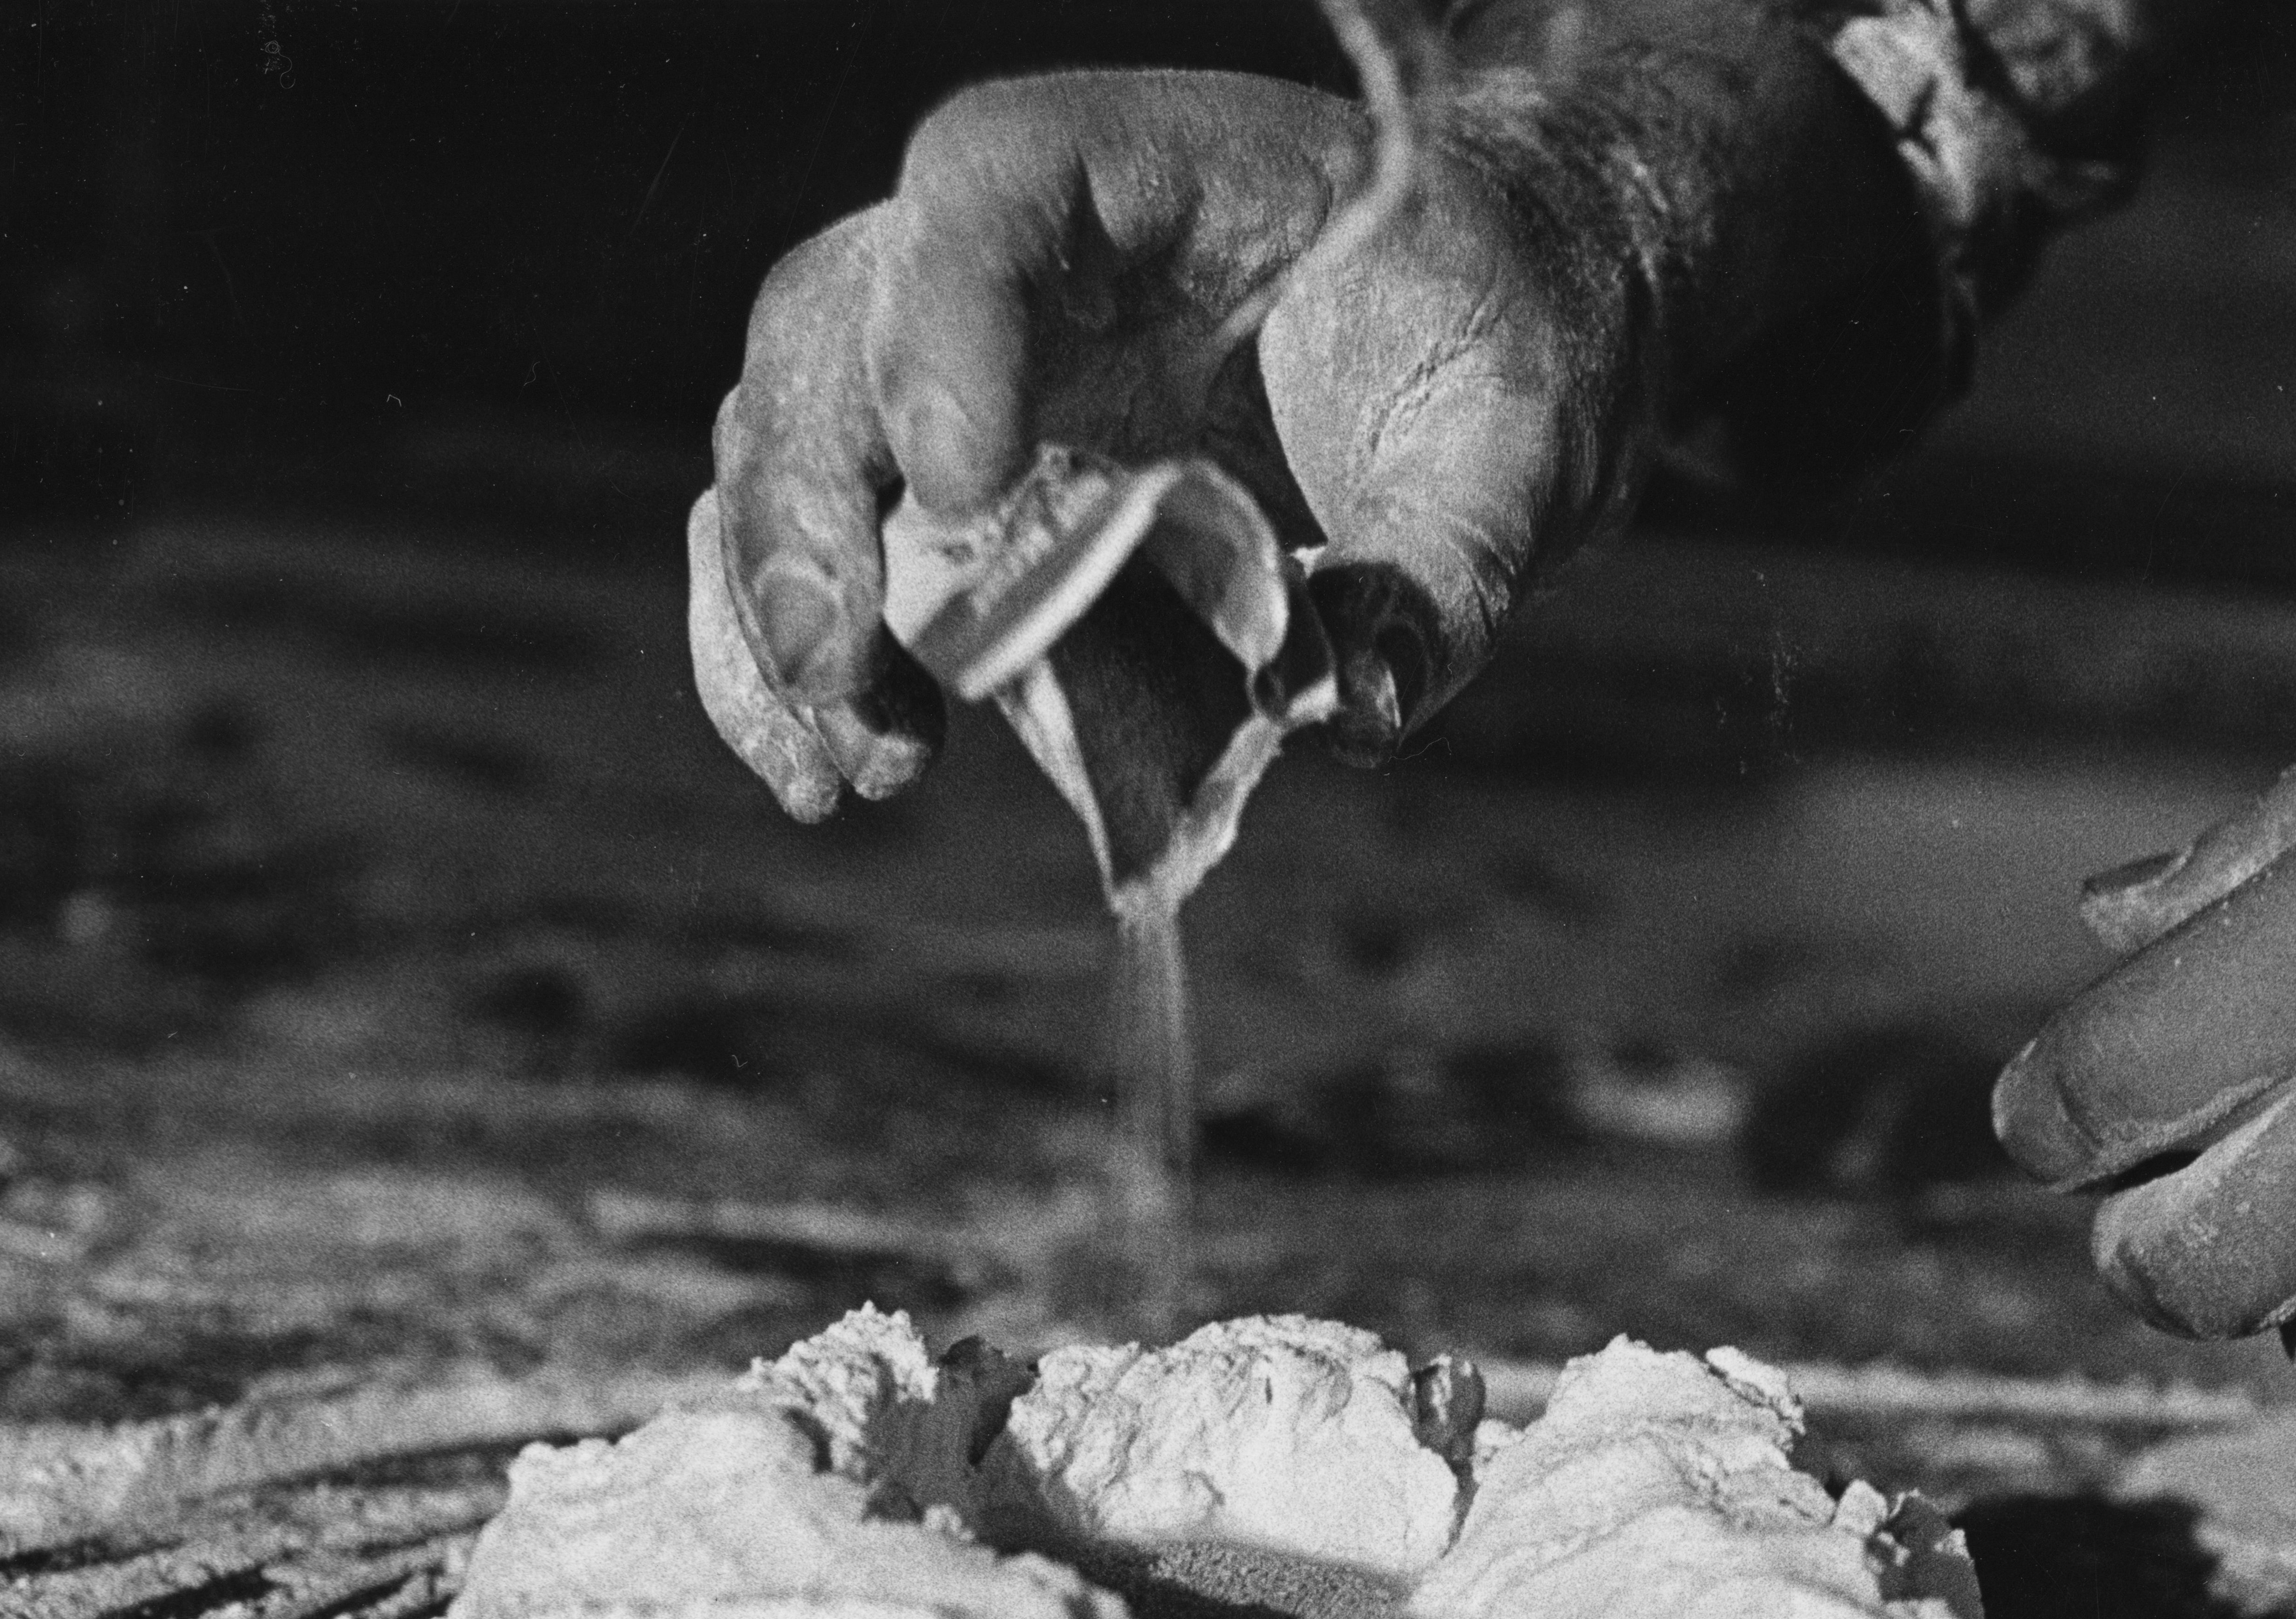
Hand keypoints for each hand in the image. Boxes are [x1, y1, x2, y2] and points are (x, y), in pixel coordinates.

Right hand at [687, 69, 1644, 820]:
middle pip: (830, 323)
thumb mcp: (1513, 443)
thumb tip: (1351, 703)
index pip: (987, 184)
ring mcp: (959, 369)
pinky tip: (829, 774)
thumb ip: (1442, 565)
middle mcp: (1015, 255)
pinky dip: (792, 661)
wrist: (1480, 343)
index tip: (966, 480)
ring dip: (783, 609)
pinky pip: (818, 550)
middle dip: (812, 507)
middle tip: (848, 668)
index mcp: (1146, 167)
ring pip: (783, 442)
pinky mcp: (950, 493)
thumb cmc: (1492, 338)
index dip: (942, 320)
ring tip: (856, 759)